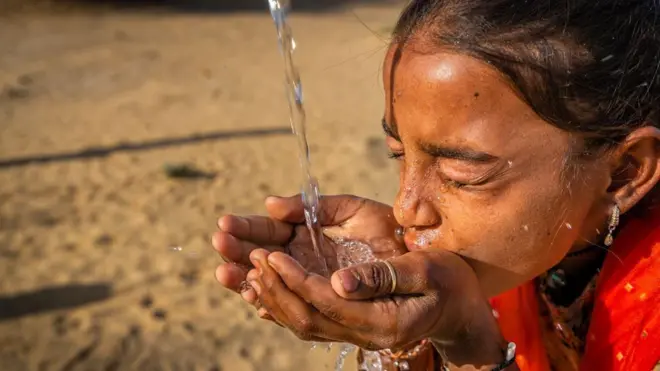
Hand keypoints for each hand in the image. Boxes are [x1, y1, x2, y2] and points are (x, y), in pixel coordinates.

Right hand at [212, 195, 405, 321]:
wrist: (418, 259)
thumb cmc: (387, 230)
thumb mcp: (351, 210)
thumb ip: (312, 206)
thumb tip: (271, 205)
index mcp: (305, 233)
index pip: (269, 230)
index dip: (247, 227)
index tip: (226, 224)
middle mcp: (302, 260)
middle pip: (262, 257)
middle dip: (238, 251)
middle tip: (220, 245)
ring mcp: (310, 282)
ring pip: (270, 284)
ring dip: (246, 278)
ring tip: (226, 272)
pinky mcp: (322, 304)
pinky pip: (292, 307)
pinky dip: (272, 303)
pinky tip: (254, 297)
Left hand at [247, 248, 509, 367]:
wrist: (461, 312)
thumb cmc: (451, 283)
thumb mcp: (427, 271)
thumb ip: (386, 276)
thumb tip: (339, 281)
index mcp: (381, 321)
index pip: (326, 302)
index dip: (295, 279)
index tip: (271, 253)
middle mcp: (363, 334)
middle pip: (306, 317)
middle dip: (274, 287)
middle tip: (251, 256)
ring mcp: (356, 334)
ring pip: (303, 323)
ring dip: (272, 297)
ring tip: (247, 269)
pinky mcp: (351, 326)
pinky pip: (310, 321)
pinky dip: (284, 305)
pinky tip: (265, 288)